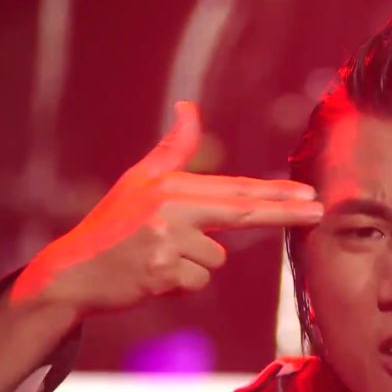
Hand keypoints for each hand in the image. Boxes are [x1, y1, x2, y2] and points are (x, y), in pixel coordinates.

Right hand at [14, 100, 322, 317]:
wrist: (73, 271)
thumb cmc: (113, 225)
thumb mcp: (140, 180)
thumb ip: (174, 149)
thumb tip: (190, 107)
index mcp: (171, 187)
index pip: (235, 189)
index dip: (275, 191)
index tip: (308, 193)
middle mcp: (171, 211)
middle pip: (243, 212)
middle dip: (285, 212)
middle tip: (318, 211)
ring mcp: (168, 244)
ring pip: (216, 259)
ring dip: (196, 264)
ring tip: (159, 259)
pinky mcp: (164, 275)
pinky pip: (198, 282)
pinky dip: (181, 284)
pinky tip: (153, 277)